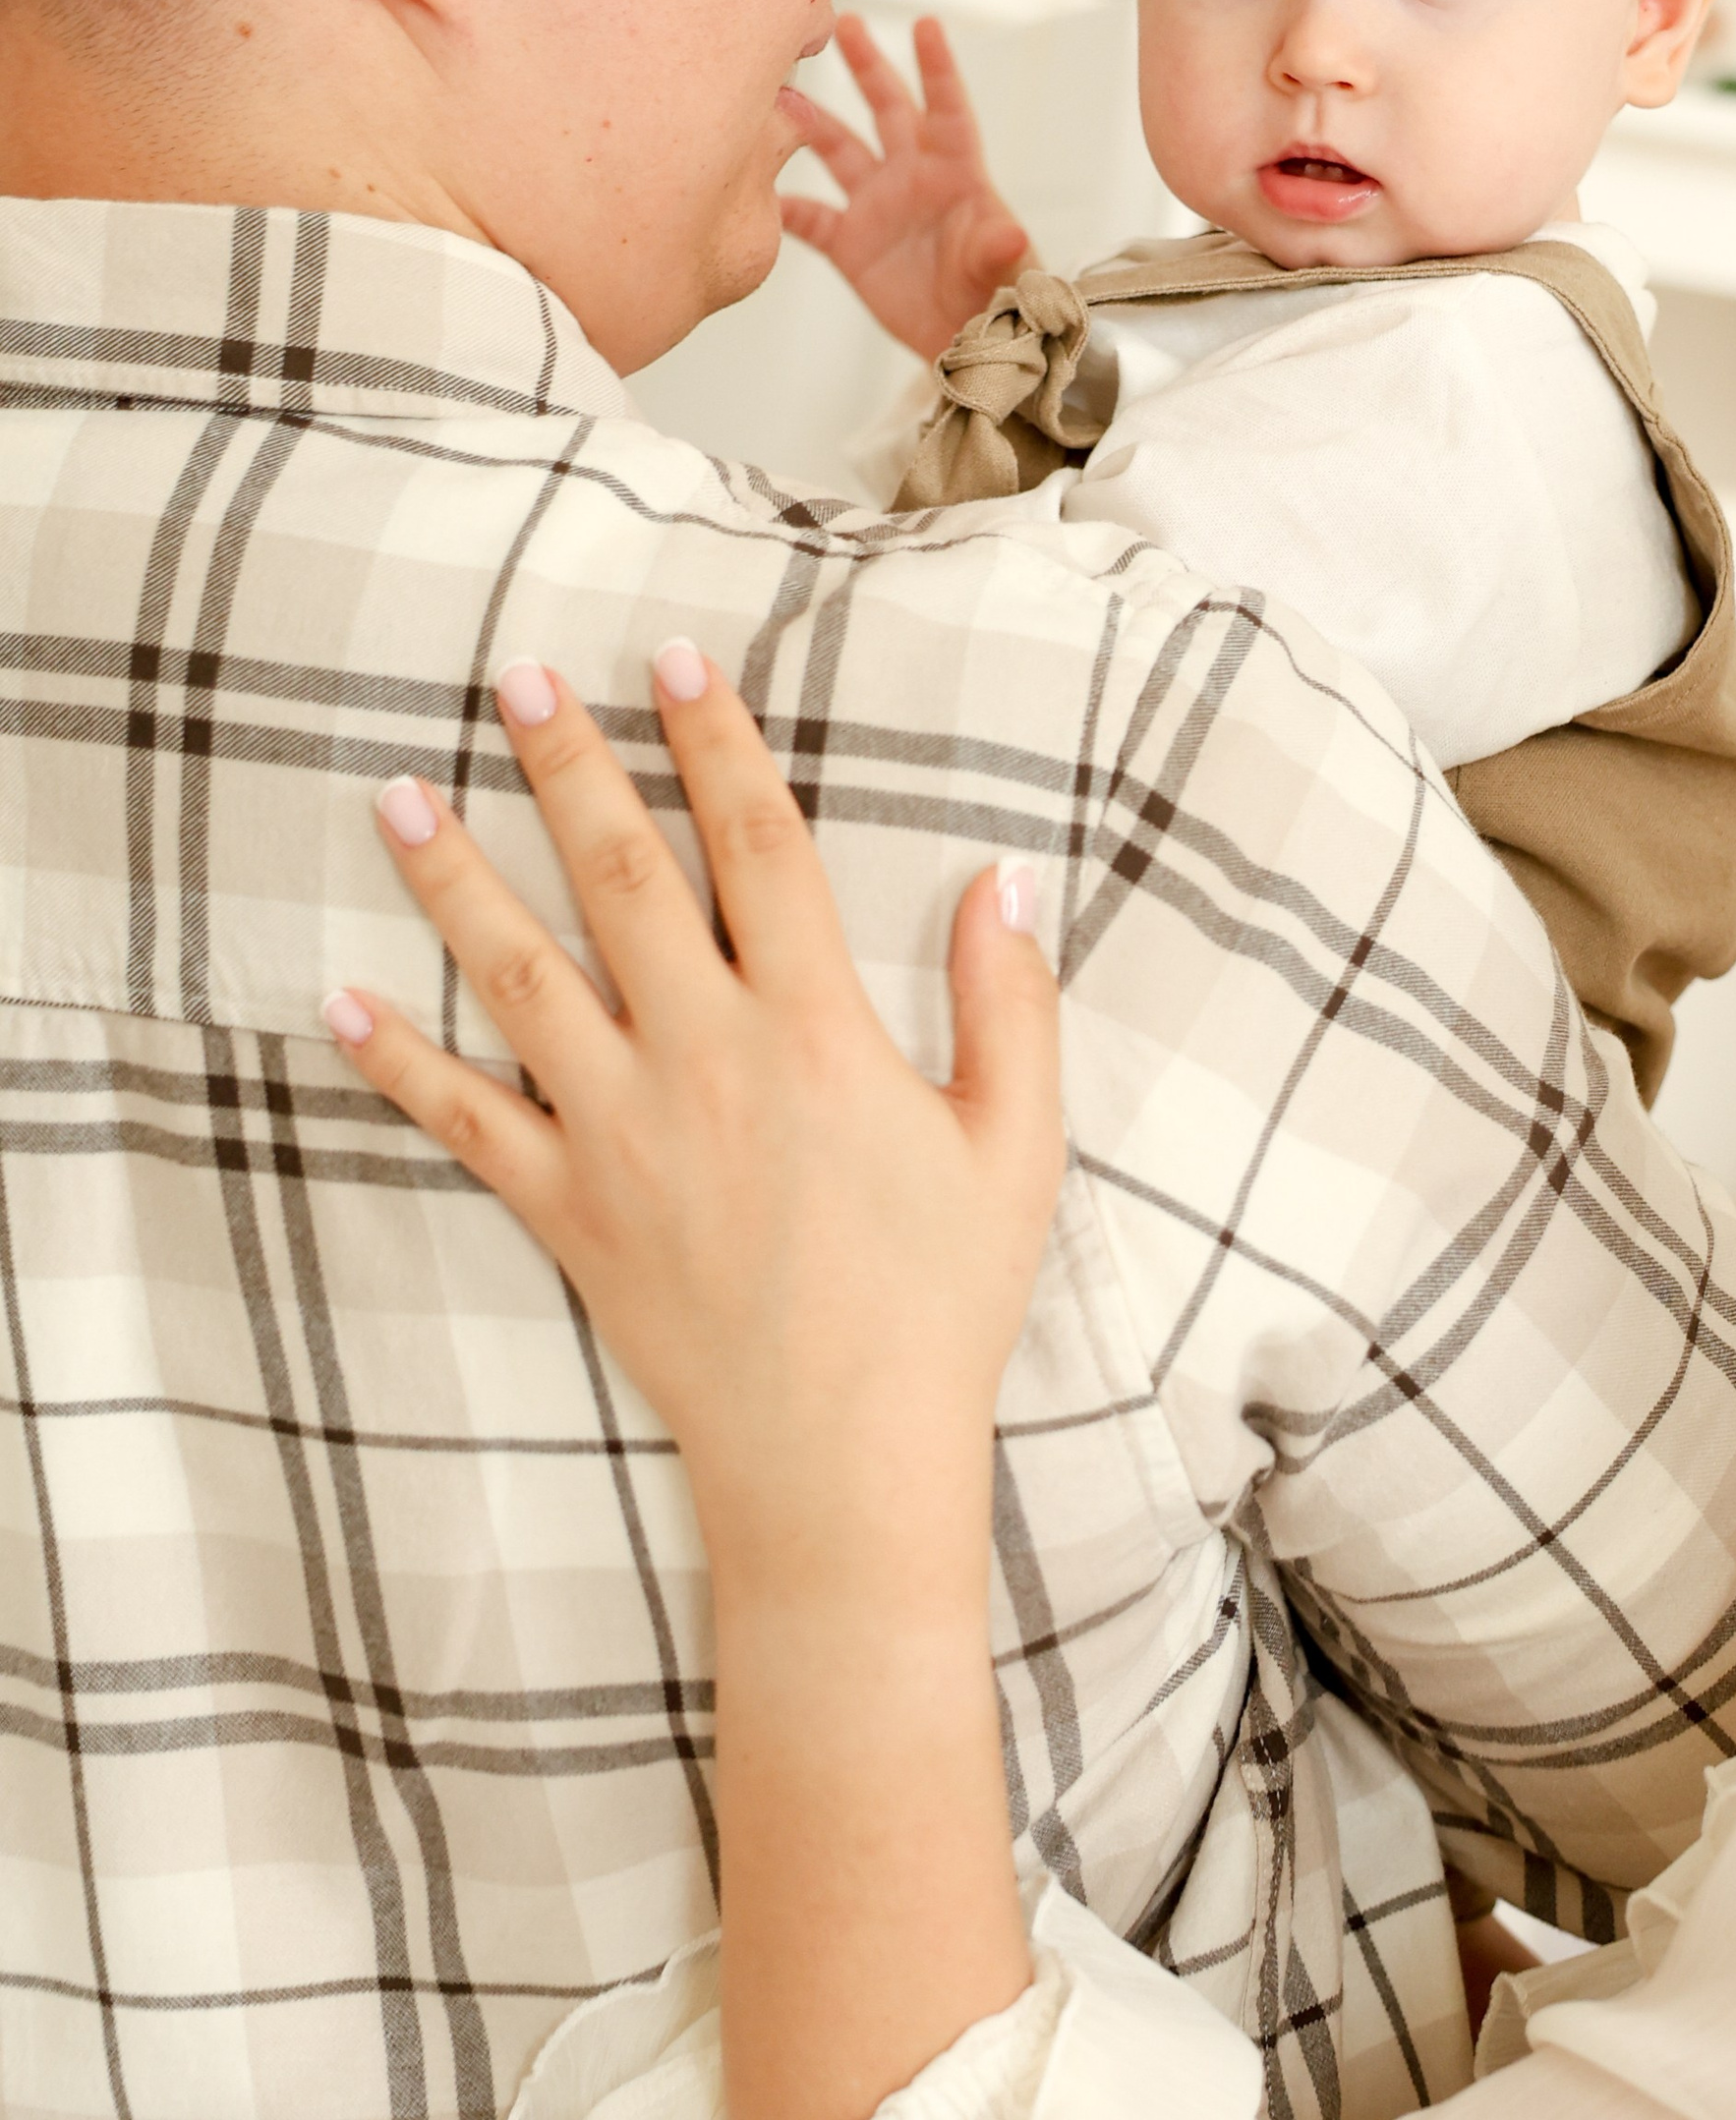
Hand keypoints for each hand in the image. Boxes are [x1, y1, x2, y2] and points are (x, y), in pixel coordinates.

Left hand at [325, 648, 1063, 1594]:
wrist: (843, 1460)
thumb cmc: (939, 1304)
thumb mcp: (1014, 1146)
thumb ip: (1008, 1004)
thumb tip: (1004, 879)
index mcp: (816, 1029)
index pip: (760, 847)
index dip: (717, 742)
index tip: (675, 659)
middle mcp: (704, 1059)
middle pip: (623, 878)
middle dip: (566, 767)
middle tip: (516, 678)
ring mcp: (622, 1134)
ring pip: (519, 975)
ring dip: (453, 878)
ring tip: (395, 793)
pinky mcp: (569, 1210)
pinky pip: (466, 1120)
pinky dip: (397, 1061)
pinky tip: (337, 1001)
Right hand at [781, 14, 1033, 362]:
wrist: (970, 344)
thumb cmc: (1003, 300)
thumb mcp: (1005, 274)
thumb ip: (997, 251)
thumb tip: (1011, 235)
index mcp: (957, 174)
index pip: (947, 111)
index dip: (937, 69)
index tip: (926, 24)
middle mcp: (913, 177)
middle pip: (888, 108)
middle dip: (867, 65)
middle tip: (843, 20)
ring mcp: (878, 206)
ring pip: (838, 149)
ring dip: (810, 123)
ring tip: (778, 98)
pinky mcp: (851, 244)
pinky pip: (808, 218)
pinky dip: (781, 207)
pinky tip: (754, 192)